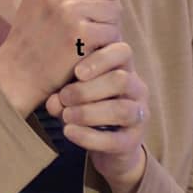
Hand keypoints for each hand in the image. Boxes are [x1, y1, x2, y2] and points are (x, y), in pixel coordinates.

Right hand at [0, 0, 125, 116]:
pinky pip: (113, 30)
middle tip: (92, 21)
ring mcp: (68, 9)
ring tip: (88, 35)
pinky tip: (89, 48)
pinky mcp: (81, 33)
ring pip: (114, 7)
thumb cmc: (34, 36)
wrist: (19, 72)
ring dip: (109, 24)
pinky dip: (106, 42)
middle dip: (108, 2)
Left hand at [46, 41, 148, 192]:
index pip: (122, 51)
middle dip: (87, 89)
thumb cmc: (84, 103)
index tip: (77, 72)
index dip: (101, 59)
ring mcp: (139, 115)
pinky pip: (116, 140)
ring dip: (88, 113)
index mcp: (122, 67)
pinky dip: (89, 137)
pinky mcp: (134, 141)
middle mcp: (136, 88)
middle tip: (63, 97)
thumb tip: (54, 101)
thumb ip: (62, 91)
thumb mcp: (71, 92)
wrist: (103, 141)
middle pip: (121, 81)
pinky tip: (69, 132)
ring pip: (122, 110)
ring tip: (66, 115)